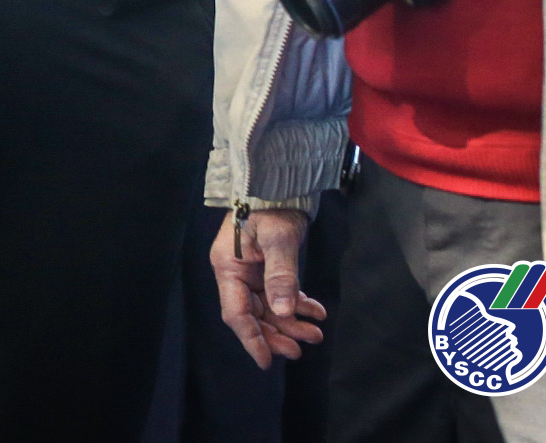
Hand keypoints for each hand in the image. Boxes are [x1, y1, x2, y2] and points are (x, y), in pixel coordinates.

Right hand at [208, 208, 326, 368]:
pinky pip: (280, 295)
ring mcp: (250, 272)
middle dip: (277, 335)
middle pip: (254, 316)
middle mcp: (236, 273)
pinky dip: (297, 305)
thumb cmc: (273, 207)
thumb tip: (284, 312)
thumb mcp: (279, 239)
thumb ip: (281, 275)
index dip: (252, 339)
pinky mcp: (265, 268)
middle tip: (301, 350)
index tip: (267, 362)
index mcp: (228, 268)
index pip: (236, 313)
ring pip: (269, 309)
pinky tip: (316, 311)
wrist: (278, 182)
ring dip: (291, 322)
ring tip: (316, 334)